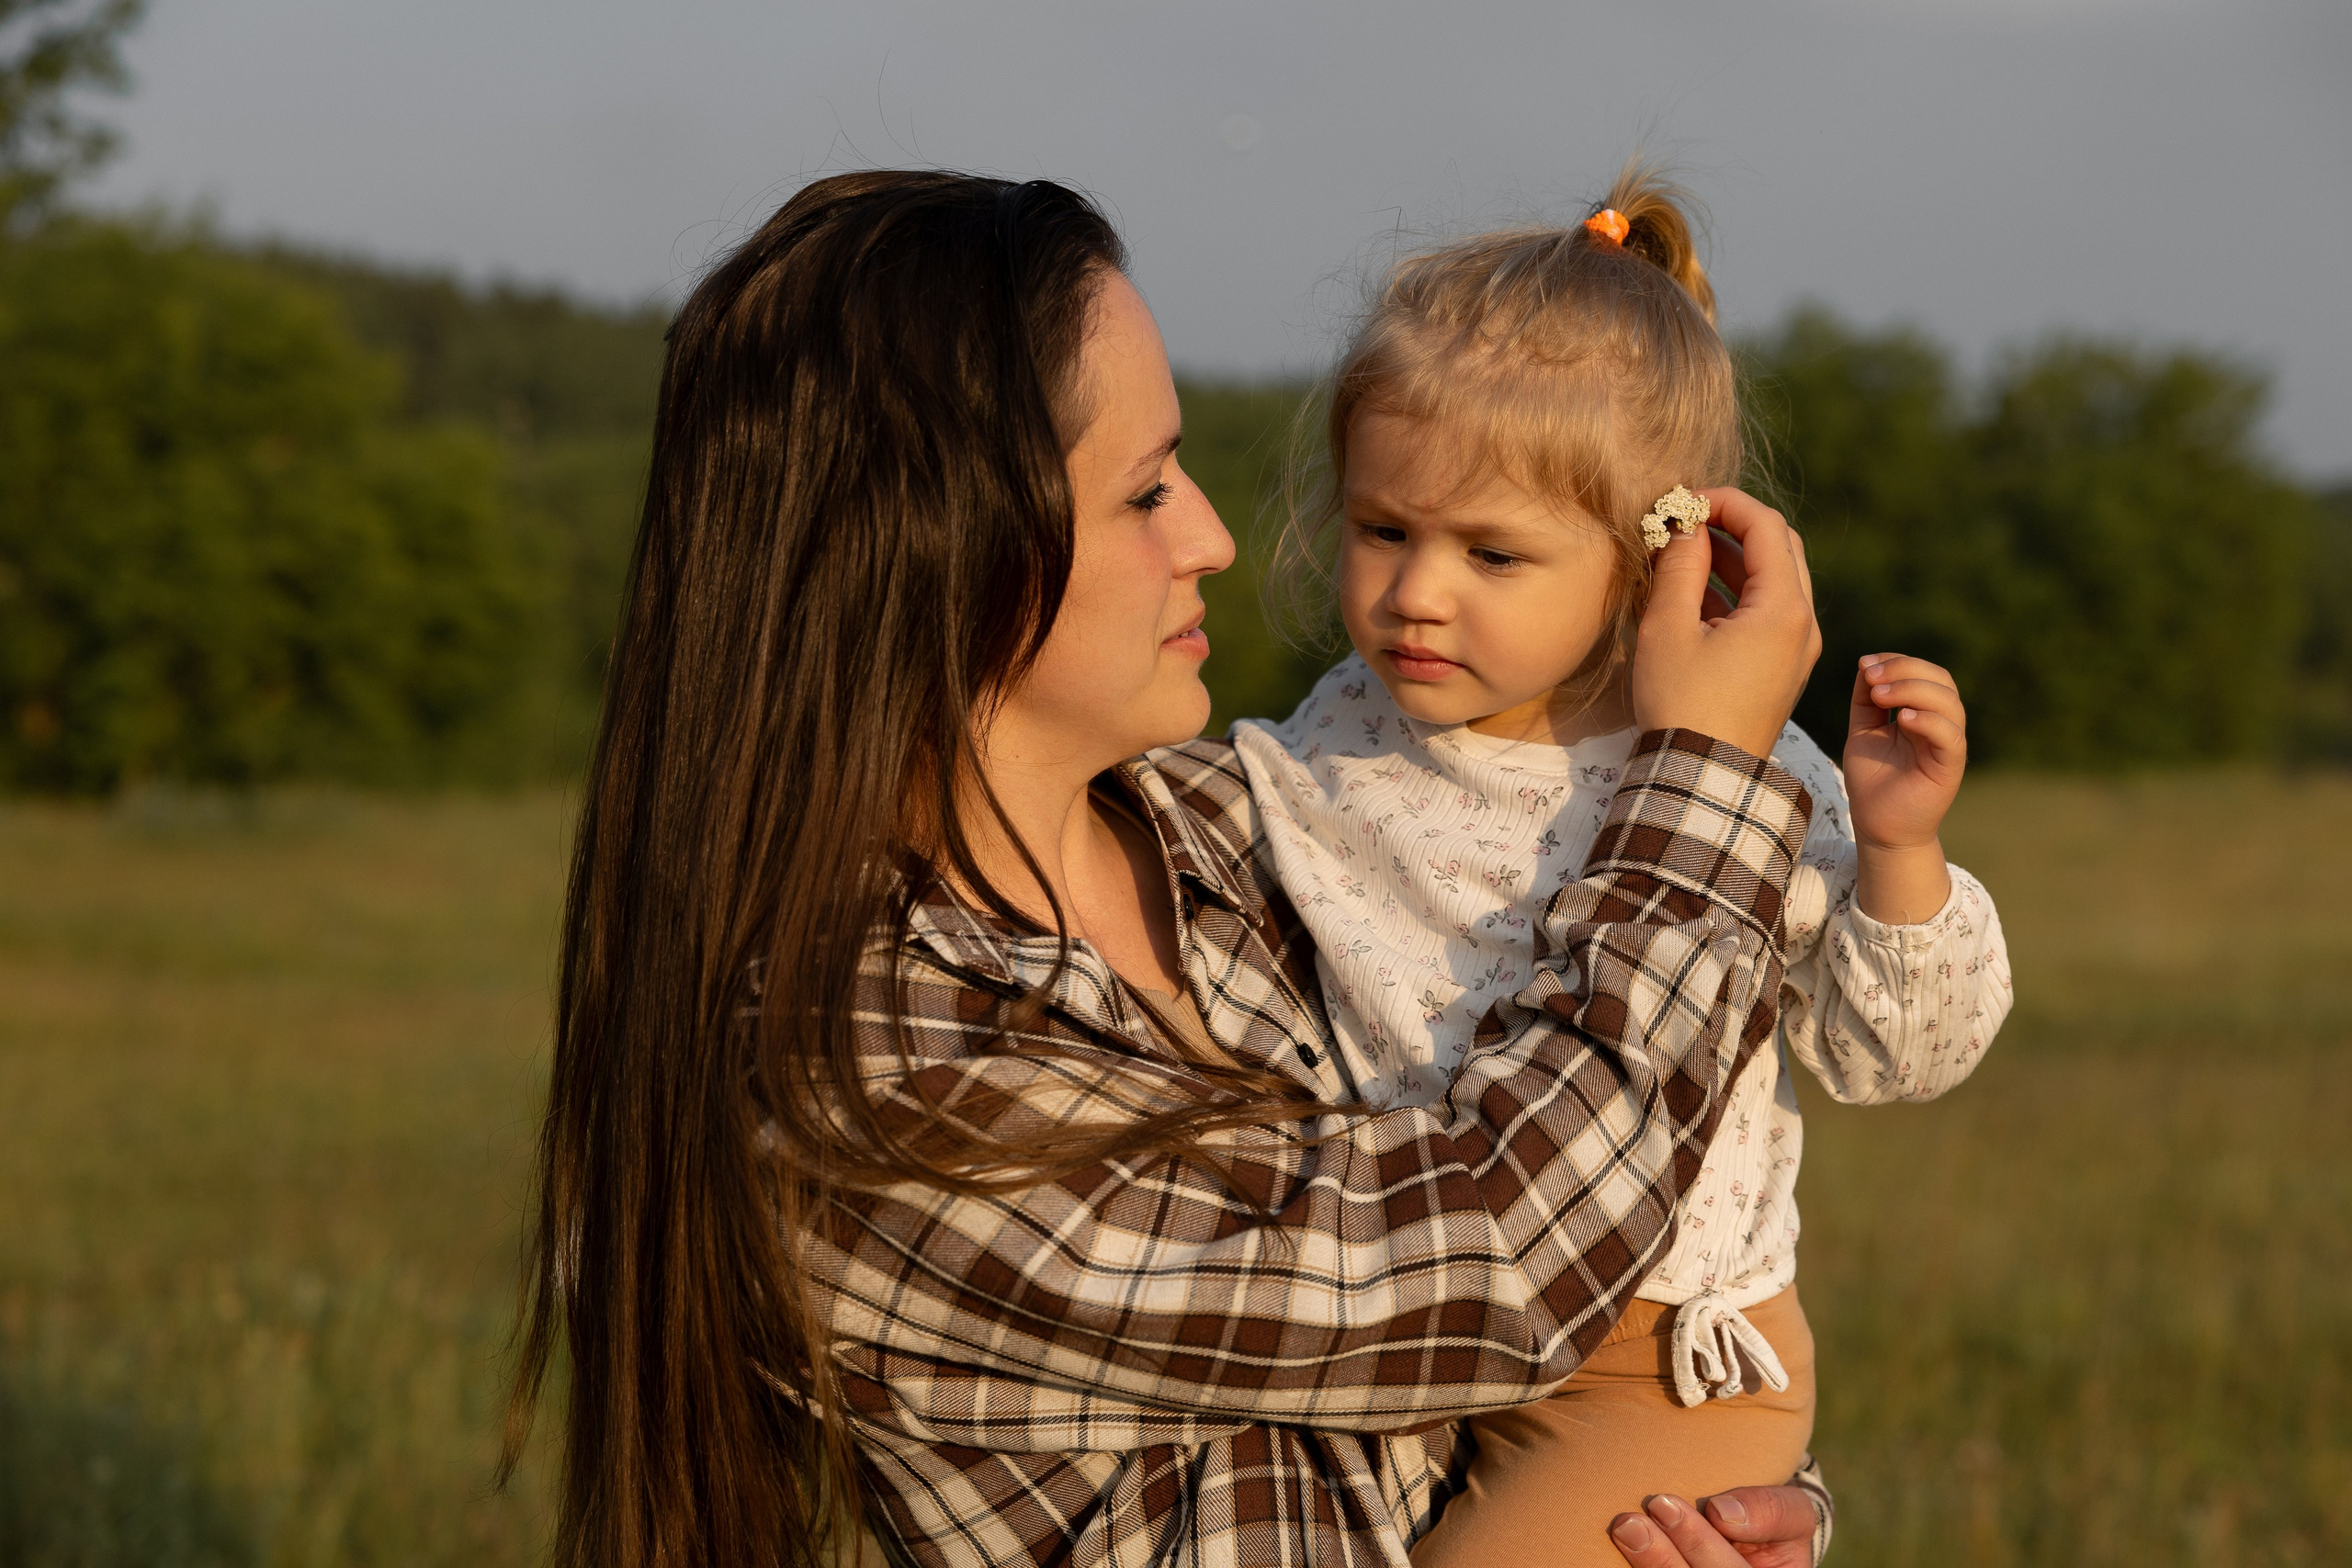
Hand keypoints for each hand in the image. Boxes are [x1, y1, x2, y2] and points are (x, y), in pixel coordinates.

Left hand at [1608, 1487, 1820, 1567]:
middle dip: (1664, 1559)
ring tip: (1624, 1530)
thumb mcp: (1792, 1510)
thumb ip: (1771, 1510)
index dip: (1699, 1544)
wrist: (1755, 1530)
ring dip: (1648, 1566)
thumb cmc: (1773, 1520)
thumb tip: (1723, 1513)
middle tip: (1631, 1521)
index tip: (1667, 1503)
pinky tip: (1613, 1555)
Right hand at [1631, 489, 1821, 759]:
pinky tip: (1694, 591)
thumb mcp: (1668, 628)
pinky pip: (1770, 610)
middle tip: (1687, 520)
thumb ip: (1680, 566)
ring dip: (1734, 556)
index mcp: (1783, 610)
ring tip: (1683, 550)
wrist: (1703, 778)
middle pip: (1780, 546)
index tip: (1682, 502)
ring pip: (1776, 577)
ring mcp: (1798, 647)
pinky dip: (1738, 589)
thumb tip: (1686, 525)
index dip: (1724, 502)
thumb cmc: (1681, 704)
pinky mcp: (1785, 666)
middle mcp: (1803, 624)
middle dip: (1733, 524)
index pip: (1766, 526)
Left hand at [1844, 652, 1965, 922]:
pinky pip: (1950, 736)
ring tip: (1880, 695)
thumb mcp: (1862, 732)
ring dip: (1913, 690)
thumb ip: (1866, 700)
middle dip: (1905, 670)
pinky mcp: (1950, 766)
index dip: (1897, 661)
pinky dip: (1930, 721)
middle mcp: (1939, 724)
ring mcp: (1947, 744)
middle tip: (1872, 676)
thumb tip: (1866, 663)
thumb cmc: (1872, 781)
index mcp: (1922, 712)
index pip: (1923, 672)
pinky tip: (1903, 719)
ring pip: (1949, 702)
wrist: (1878, 827)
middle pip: (1940, 680)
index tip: (1866, 664)